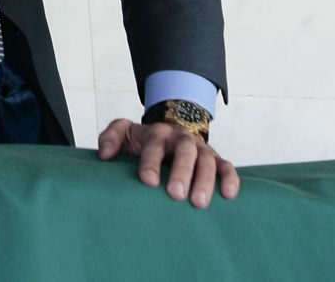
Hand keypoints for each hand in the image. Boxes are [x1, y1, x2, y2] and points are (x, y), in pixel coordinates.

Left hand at [97, 118, 239, 207]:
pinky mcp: (215, 159)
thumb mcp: (125, 133)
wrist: (169, 132)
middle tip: (176, 194)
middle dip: (181, 172)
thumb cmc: (144, 142)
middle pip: (184, 151)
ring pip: (207, 160)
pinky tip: (228, 195)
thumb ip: (111, 137)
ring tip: (199, 203)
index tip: (148, 181)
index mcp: (157, 133)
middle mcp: (180, 138)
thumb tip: (104, 155)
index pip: (154, 145)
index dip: (151, 162)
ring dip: (205, 180)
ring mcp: (200, 148)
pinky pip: (226, 166)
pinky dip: (230, 179)